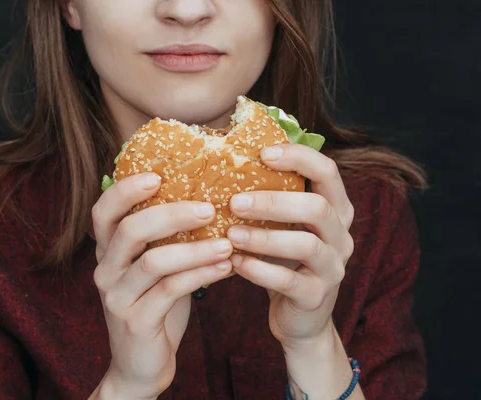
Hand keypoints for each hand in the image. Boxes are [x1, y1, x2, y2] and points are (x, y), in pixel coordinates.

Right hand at [91, 173, 233, 398]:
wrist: (141, 363)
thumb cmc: (154, 305)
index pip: (103, 211)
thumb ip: (165, 239)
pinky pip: (170, 291)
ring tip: (227, 242)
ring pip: (153, 262)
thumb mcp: (154, 267)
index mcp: (107, 251)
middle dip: (170, 214)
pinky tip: (226, 268)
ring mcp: (117, 297)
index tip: (157, 174)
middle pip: (129, 230)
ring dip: (195, 248)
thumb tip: (207, 198)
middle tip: (208, 207)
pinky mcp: (136, 321)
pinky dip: (200, 275)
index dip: (125, 190)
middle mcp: (105, 270)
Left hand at [226, 144, 354, 348]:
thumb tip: (227, 161)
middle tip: (234, 202)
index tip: (263, 153)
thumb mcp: (284, 226)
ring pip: (305, 245)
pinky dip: (259, 270)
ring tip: (230, 234)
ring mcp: (333, 268)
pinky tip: (235, 263)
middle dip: (273, 202)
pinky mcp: (316, 296)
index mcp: (335, 209)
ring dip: (264, 237)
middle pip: (317, 208)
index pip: (328, 172)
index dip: (299, 158)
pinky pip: (289, 281)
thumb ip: (271, 199)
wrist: (298, 315)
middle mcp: (341, 236)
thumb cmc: (284, 260)